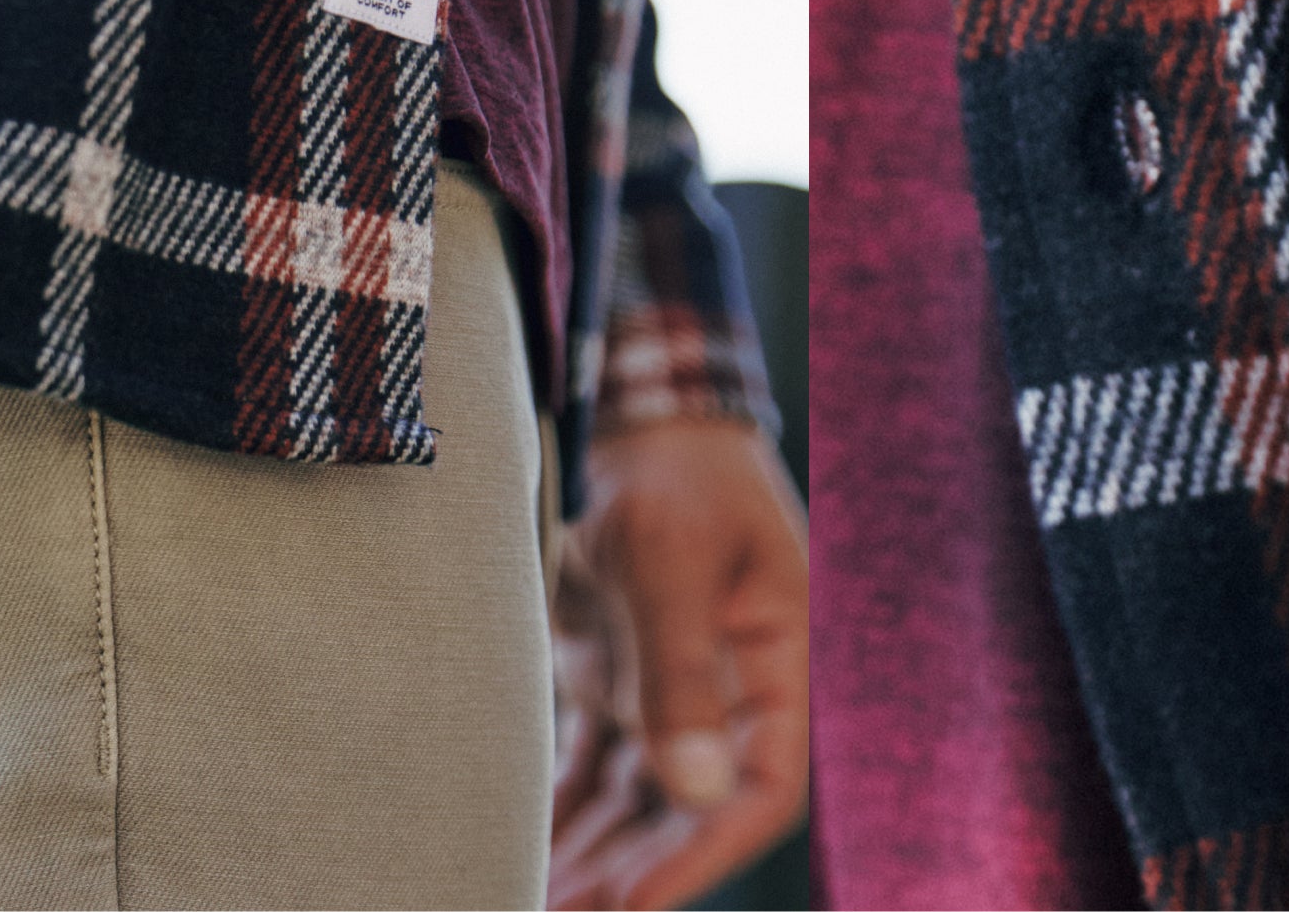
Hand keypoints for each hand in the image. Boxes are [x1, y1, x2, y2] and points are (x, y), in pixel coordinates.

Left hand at [549, 412, 813, 909]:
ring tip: (517, 902)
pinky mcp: (612, 697)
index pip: (757, 796)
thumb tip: (694, 787)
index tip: (636, 906)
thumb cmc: (676, 477)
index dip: (701, 859)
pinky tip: (511, 859)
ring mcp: (667, 707)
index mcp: (777, 677)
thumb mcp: (676, 558)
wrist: (640, 426)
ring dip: (584, 863)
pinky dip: (553, 820)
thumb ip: (679, 669)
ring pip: (629, 812)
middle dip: (625, 880)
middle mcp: (728, 708)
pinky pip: (585, 778)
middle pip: (681, 822)